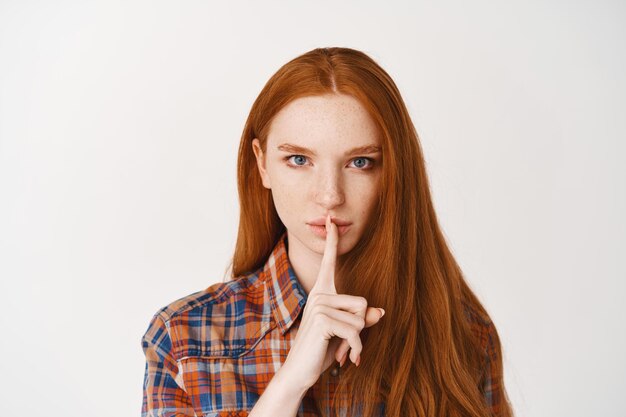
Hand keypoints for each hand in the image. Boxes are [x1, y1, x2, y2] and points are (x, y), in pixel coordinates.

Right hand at [279, 214, 385, 390]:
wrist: (299, 372)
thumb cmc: (322, 350)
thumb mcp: (346, 334)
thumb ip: (360, 320)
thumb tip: (379, 312)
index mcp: (323, 293)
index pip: (330, 262)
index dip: (332, 240)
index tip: (332, 219)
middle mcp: (319, 295)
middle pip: (362, 302)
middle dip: (360, 328)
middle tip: (345, 343)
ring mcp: (319, 306)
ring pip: (360, 318)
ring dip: (357, 339)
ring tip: (342, 349)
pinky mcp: (322, 320)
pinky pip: (355, 330)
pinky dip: (356, 348)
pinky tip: (347, 358)